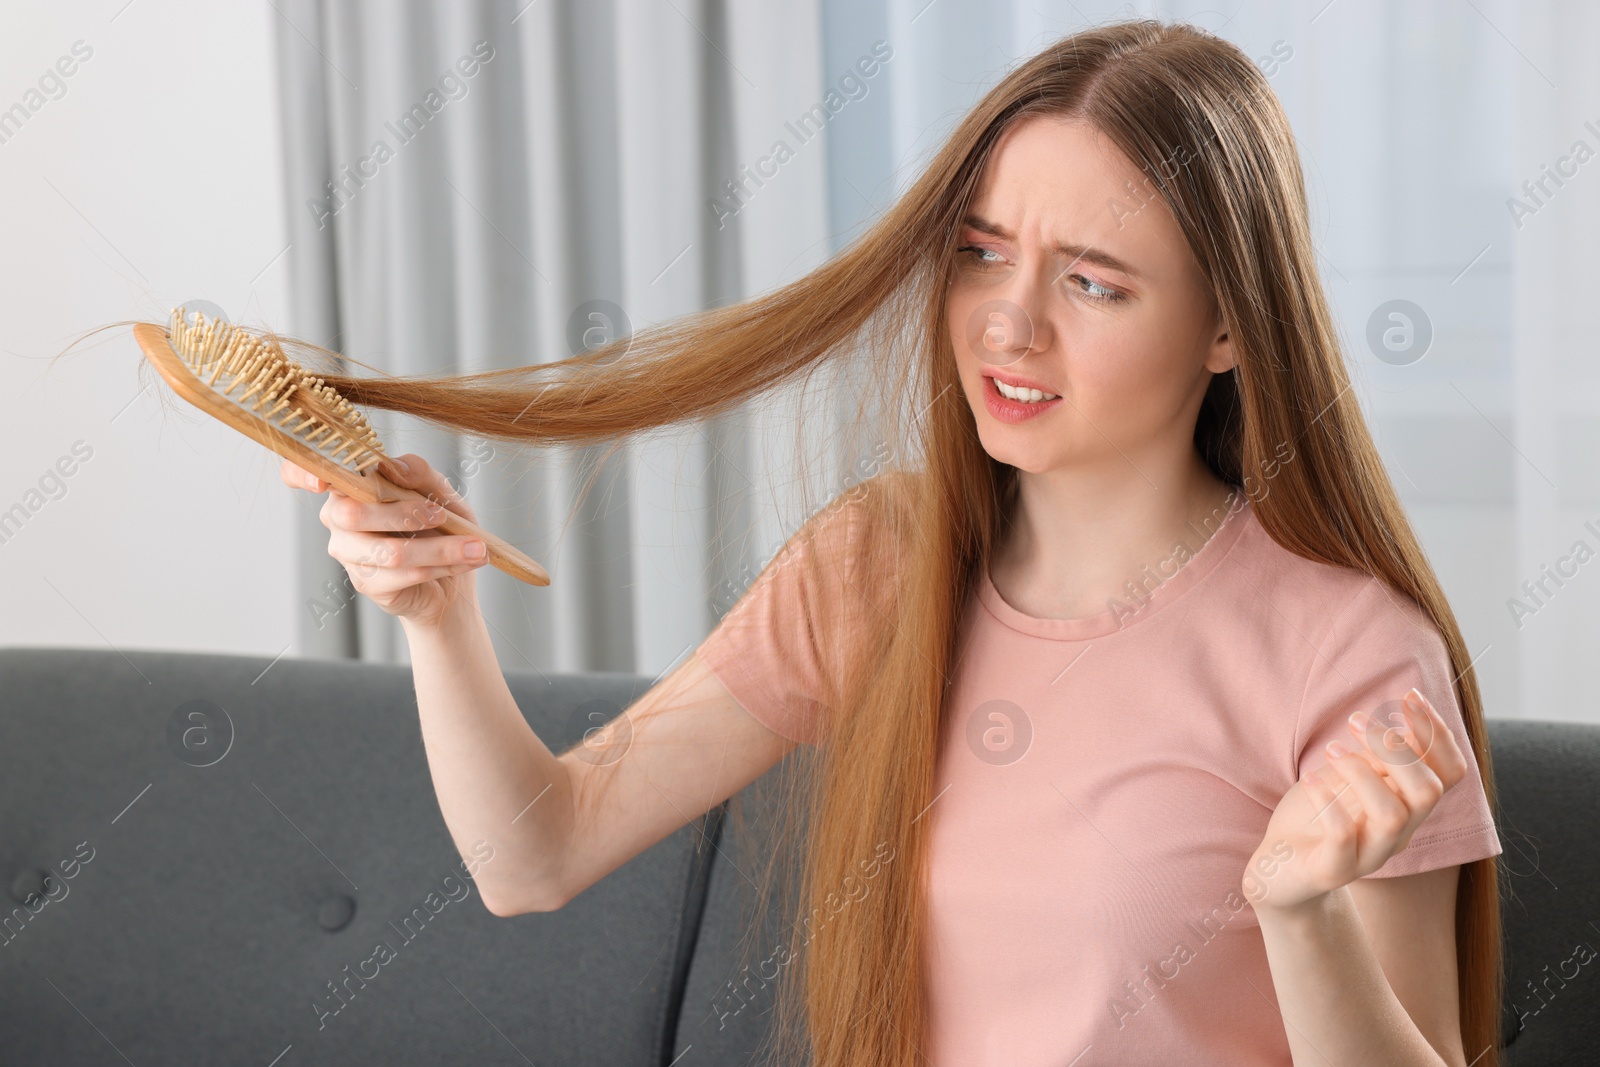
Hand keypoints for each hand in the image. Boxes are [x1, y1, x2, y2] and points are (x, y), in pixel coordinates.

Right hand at [279, 453, 488, 628]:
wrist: (455, 576)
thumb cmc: (441, 526)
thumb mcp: (441, 491)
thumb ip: (419, 472)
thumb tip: (393, 467)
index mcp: (350, 484)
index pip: (300, 472)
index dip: (299, 474)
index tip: (319, 481)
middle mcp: (338, 516)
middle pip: (353, 514)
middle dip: (406, 513)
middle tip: (443, 514)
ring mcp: (348, 552)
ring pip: (388, 551)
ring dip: (440, 549)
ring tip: (474, 547)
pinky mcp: (366, 583)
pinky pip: (402, 575)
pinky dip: (441, 566)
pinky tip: (463, 562)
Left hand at [1242, 688, 1469, 912]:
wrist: (1279, 870)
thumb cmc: (1316, 814)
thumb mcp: (1346, 775)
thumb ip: (1375, 755)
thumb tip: (1401, 719)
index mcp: (1408, 806)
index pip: (1450, 773)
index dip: (1438, 734)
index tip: (1410, 697)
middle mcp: (1398, 833)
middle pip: (1428, 791)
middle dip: (1398, 748)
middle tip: (1357, 720)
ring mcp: (1367, 856)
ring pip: (1393, 815)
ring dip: (1362, 772)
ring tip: (1331, 749)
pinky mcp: (1331, 871)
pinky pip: (1343, 838)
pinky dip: (1328, 802)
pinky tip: (1308, 779)